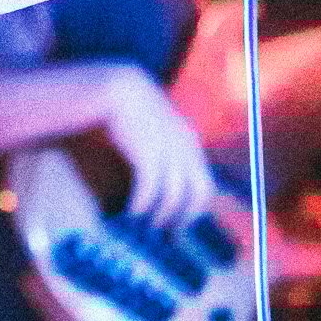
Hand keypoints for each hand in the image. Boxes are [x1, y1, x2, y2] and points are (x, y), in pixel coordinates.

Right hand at [98, 62, 217, 227]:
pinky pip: (149, 188)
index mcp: (190, 144)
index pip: (204, 188)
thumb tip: (162, 187)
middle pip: (196, 194)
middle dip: (181, 218)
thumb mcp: (155, 132)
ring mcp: (168, 150)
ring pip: (172, 195)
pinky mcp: (147, 151)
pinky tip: (131, 212)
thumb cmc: (131, 113)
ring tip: (143, 223)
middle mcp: (186, 148)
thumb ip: (164, 153)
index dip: (193, 211)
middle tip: (164, 234)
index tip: (176, 227)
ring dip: (158, 215)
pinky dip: (141, 204)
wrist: (115, 87)